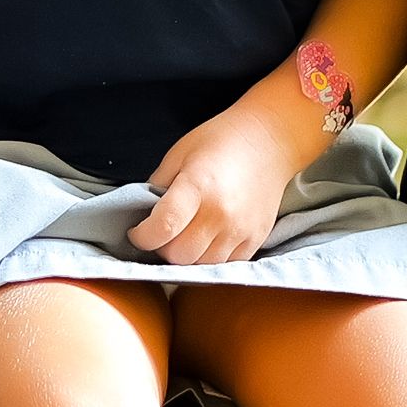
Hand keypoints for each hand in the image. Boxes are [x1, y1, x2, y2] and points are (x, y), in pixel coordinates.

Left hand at [130, 86, 313, 266]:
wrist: (269, 141)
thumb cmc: (220, 141)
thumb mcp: (179, 154)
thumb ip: (157, 186)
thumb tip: (144, 215)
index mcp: (197, 187)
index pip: (163, 228)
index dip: (142, 236)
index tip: (137, 231)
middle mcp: (220, 214)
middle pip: (179, 255)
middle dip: (162, 248)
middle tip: (162, 233)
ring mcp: (241, 230)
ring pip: (201, 265)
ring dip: (186, 256)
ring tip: (184, 236)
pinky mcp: (256, 240)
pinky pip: (225, 266)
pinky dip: (210, 258)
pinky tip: (206, 239)